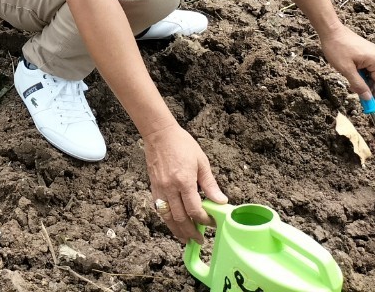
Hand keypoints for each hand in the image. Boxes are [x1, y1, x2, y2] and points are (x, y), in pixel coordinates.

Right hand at [143, 123, 227, 244]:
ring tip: (185, 240)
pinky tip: (174, 225)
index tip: (212, 223)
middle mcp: (170, 188)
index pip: (195, 210)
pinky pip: (159, 209)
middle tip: (199, 240)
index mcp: (184, 181)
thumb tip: (221, 201)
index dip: (205, 220)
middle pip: (180, 218)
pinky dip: (167, 220)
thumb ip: (210, 184)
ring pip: (167, 217)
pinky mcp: (153, 187)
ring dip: (177, 231)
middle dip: (191, 232)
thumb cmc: (182, 144)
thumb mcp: (201, 162)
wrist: (159, 134)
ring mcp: (160, 188)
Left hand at [320, 24, 374, 101]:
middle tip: (358, 95)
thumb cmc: (336, 48)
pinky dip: (360, 71)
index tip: (371, 104)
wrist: (329, 29)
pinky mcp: (364, 48)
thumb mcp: (346, 69)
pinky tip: (350, 73)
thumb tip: (368, 98)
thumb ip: (358, 84)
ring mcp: (371, 50)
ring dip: (362, 79)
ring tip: (351, 83)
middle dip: (367, 86)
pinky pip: (365, 64)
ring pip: (369, 70)